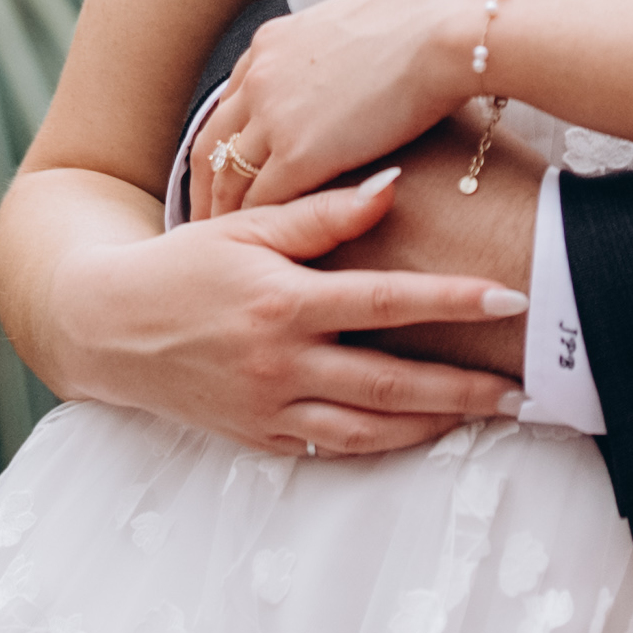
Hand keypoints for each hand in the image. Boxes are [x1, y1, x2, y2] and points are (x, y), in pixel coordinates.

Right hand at [30, 166, 530, 455]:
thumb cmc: (182, 264)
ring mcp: (270, 408)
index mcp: (282, 301)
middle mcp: (280, 362)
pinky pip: (334, 448)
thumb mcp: (243, 226)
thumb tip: (393, 184)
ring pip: (370, 428)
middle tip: (524, 387)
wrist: (107, 328)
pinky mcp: (259, 437)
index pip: (386, 301)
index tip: (510, 298)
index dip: (451, 302)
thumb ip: (321, 214)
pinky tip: (423, 432)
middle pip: (392, 382)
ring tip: (490, 414)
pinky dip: (384, 444)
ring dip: (436, 425)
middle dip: (465, 386)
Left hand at [189, 0, 488, 220]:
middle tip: (206, 220)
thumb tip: (358, 67)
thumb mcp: (362, 25)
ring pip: (228, 179)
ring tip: (225, 248)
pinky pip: (261, 202)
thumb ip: (340, 54)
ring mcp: (274, 115)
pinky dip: (256, 229)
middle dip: (207, 186)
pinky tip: (263, 254)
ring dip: (222, 215)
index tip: (226, 172)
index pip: (232, 103)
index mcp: (274, 42)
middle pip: (214, 144)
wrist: (448, 30)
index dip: (227, 143)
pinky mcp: (299, 153)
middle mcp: (261, 76)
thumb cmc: (432, 23)